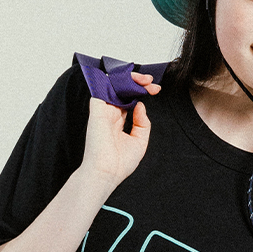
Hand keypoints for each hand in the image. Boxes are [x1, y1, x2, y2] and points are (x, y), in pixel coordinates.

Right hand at [80, 73, 160, 190]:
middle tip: (151, 83)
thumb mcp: (140, 142)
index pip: (129, 100)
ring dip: (130, 78)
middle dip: (138, 83)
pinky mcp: (97, 108)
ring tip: (145, 81)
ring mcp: (103, 111)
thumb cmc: (120, 164)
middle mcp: (110, 115)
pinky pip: (102, 86)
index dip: (142, 93)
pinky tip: (130, 81)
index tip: (155, 90)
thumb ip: (142, 123)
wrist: (106, 173)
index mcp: (118, 123)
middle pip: (123, 90)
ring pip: (114, 85)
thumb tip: (140, 104)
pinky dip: (115, 79)